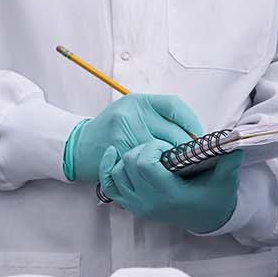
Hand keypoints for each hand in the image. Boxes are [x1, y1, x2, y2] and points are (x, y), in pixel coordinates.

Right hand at [63, 94, 200, 181]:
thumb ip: (157, 117)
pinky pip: (151, 164)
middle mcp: (132, 114)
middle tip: (194, 157)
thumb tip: (192, 133)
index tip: (199, 136)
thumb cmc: (110, 131)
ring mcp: (126, 135)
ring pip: (165, 151)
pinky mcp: (122, 154)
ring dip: (176, 162)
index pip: (174, 106)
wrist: (78, 146)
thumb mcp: (131, 113)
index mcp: (138, 101)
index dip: (192, 122)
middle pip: (174, 131)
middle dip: (187, 147)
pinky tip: (164, 175)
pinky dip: (161, 171)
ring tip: (181, 168)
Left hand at [97, 141, 241, 233]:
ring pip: (116, 173)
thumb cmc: (214, 198)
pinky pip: (109, 187)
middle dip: (141, 149)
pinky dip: (109, 170)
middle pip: (128, 164)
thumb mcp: (226, 181)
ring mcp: (138, 206)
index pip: (145, 164)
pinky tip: (116, 157)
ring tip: (145, 154)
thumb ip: (229, 162)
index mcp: (169, 194)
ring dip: (127, 158)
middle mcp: (149, 202)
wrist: (206, 218)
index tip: (166, 146)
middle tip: (158, 149)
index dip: (152, 147)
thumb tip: (233, 141)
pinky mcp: (131, 206)